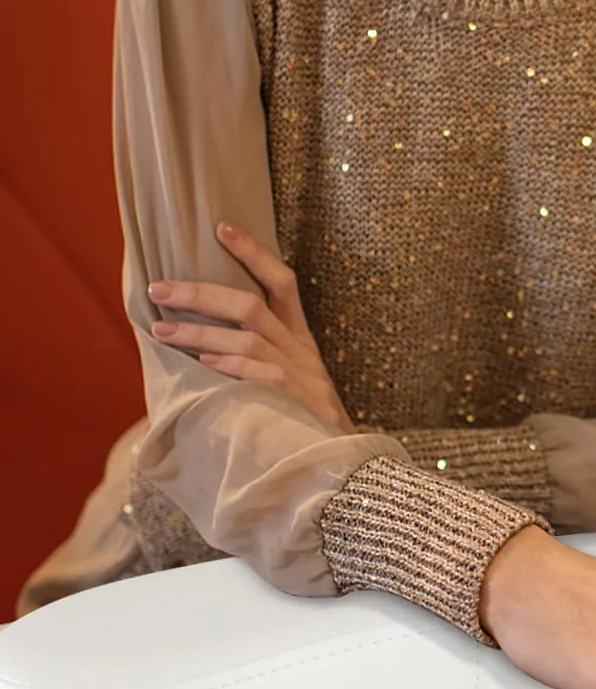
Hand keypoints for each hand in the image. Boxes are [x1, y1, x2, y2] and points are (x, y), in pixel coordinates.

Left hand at [147, 222, 354, 434]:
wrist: (342, 461)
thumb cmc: (302, 419)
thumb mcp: (287, 380)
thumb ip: (253, 359)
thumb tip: (201, 344)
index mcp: (299, 338)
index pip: (282, 282)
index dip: (254, 253)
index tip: (221, 227)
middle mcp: (299, 349)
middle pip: (251, 305)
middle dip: (201, 293)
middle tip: (159, 288)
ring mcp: (298, 374)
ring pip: (246, 338)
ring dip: (200, 332)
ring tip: (162, 329)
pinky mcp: (295, 399)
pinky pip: (259, 374)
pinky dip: (230, 365)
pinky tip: (204, 363)